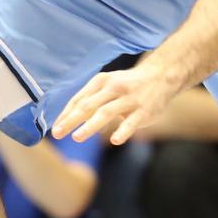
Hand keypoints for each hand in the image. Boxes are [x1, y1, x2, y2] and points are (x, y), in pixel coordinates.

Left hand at [52, 61, 186, 144]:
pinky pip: (131, 122)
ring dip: (90, 126)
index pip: (79, 99)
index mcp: (101, 81)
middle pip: (87, 106)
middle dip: (71, 120)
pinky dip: (123, 131)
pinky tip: (114, 141)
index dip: (65, 114)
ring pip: (106, 113)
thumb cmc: (130, 85)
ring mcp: (129, 99)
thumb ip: (93, 99)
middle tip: (58, 134)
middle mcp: (113, 88)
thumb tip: (71, 117)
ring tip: (77, 138)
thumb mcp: (109, 85)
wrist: (162, 77)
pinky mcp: (144, 110)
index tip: (54, 128)